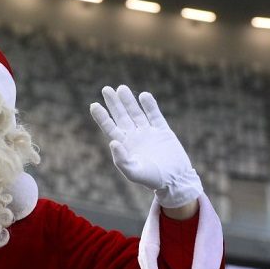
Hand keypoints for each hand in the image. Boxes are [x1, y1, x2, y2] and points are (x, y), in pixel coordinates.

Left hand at [89, 85, 202, 207]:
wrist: (175, 180)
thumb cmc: (152, 179)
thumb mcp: (133, 172)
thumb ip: (121, 159)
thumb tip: (113, 141)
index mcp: (125, 146)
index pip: (110, 128)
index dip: (102, 117)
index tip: (93, 105)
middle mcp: (134, 137)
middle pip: (121, 116)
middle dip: (114, 103)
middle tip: (106, 89)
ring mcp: (149, 133)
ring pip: (136, 113)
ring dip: (129, 101)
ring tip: (121, 88)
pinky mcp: (164, 131)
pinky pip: (155, 115)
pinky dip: (150, 106)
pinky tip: (143, 96)